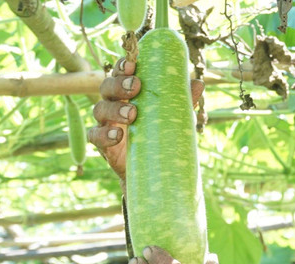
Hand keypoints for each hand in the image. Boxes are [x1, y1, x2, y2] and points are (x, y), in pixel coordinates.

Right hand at [89, 58, 205, 181]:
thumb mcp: (172, 116)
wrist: (152, 168)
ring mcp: (106, 123)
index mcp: (128, 91)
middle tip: (135, 86)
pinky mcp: (103, 144)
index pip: (120, 72)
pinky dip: (104, 134)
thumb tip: (198, 84)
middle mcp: (113, 103)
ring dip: (114, 109)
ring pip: (100, 109)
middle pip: (106, 86)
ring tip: (132, 114)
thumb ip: (181, 100)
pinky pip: (95, 136)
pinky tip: (117, 136)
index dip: (123, 65)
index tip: (133, 64)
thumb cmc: (160, 133)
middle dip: (118, 84)